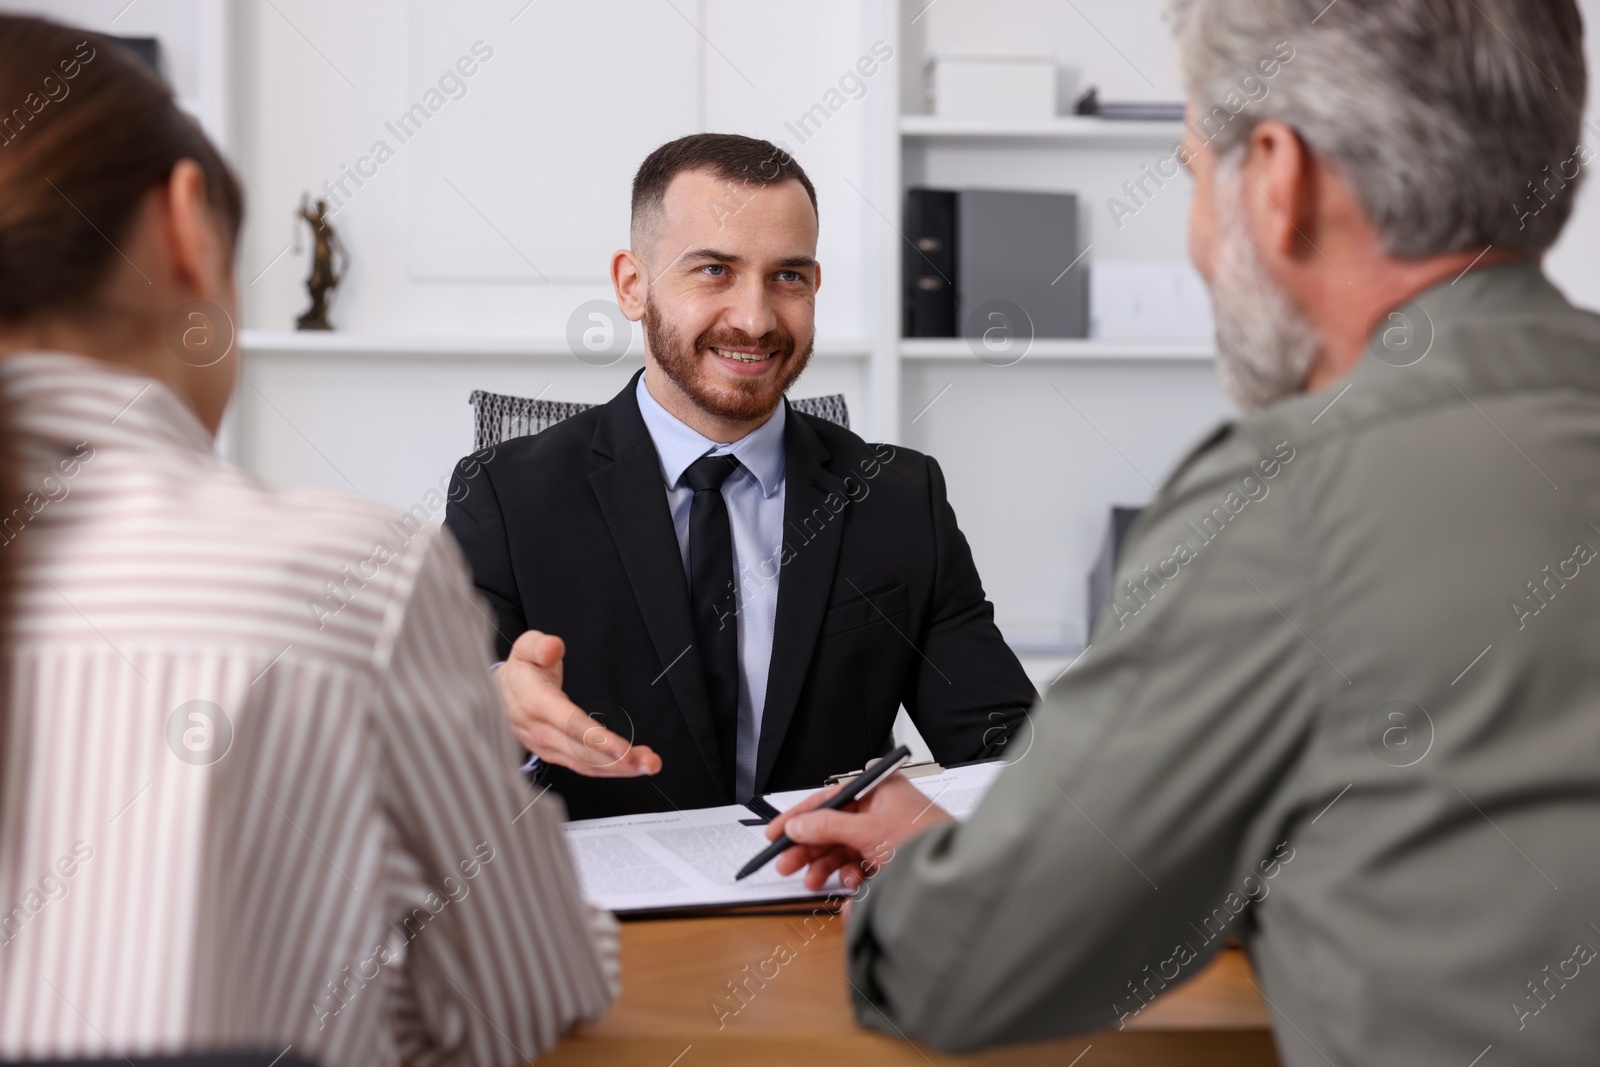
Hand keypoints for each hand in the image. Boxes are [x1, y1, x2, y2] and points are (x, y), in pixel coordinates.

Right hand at [495, 630, 661, 776]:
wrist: (495, 694)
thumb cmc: (520, 669)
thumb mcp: (524, 647)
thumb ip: (539, 645)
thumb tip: (553, 648)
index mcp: (535, 703)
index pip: (570, 724)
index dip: (597, 739)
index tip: (624, 749)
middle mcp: (539, 731)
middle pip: (583, 752)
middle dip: (618, 760)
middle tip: (650, 762)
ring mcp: (545, 747)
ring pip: (585, 764)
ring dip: (619, 769)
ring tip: (648, 765)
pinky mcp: (552, 754)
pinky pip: (582, 766)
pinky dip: (608, 770)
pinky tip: (630, 768)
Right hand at [764, 772, 953, 891]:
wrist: (956, 874)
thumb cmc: (926, 839)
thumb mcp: (870, 831)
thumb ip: (829, 826)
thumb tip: (798, 824)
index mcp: (877, 790)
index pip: (829, 799)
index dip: (799, 816)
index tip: (776, 832)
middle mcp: (879, 809)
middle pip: (831, 827)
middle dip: (808, 847)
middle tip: (786, 863)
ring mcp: (884, 834)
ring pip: (842, 849)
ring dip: (825, 865)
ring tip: (810, 880)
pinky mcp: (888, 858)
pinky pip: (858, 865)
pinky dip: (849, 876)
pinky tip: (848, 884)